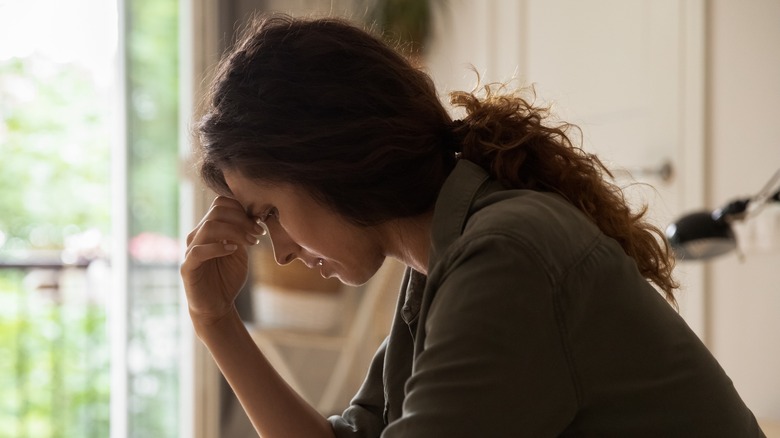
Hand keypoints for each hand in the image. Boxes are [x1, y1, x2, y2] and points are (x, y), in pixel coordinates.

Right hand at [181, 196, 264, 326]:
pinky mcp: (187, 267)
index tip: (259, 224)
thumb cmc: (228, 277)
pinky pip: (199, 251)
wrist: (217, 306)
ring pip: (209, 227)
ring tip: (251, 242)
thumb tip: (255, 215)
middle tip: (258, 233)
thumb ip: (243, 233)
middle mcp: (198, 236)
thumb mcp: (240, 251)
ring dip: (235, 231)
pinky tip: (233, 250)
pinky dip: (218, 247)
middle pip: (217, 211)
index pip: (221, 204)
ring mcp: (191, 250)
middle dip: (242, 219)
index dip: (241, 209)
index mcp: (209, 229)